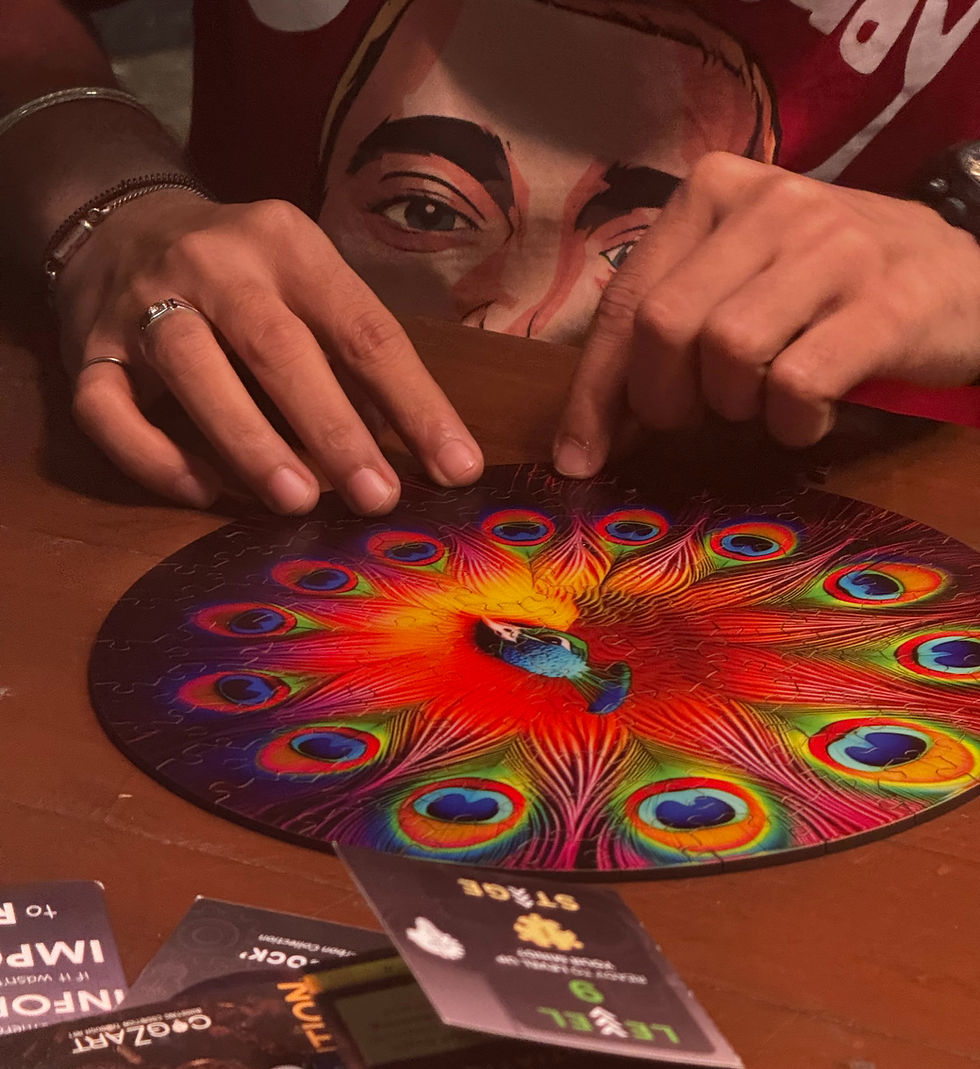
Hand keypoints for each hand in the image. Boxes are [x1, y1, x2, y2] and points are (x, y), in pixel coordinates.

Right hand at [62, 193, 482, 512]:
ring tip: (297, 501)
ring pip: (192, 367)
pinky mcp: (86, 346)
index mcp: (288, 245)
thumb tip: (409, 446)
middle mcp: (214, 262)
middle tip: (378, 497)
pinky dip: (154, 457)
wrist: (119, 219)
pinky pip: (106, 408)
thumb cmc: (243, 274)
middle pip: (278, 346)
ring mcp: (142, 300)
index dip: (415, 402)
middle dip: (333, 427)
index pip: (364, 329)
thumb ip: (350, 359)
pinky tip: (203, 491)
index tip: (454, 468)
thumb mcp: (306, 289)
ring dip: (248, 440)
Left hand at [554, 152, 979, 475]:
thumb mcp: (735, 286)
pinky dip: (789, 422)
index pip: (625, 299)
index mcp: (713, 191)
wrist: (959, 276)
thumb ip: (662, 337)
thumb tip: (584, 439)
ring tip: (763, 401)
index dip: (594, 392)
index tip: (577, 458)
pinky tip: (807, 414)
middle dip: (661, 400)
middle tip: (693, 419)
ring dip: (733, 407)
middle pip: (663, 325)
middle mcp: (771, 202)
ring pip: (727, 351)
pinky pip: (797, 384)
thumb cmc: (823, 287)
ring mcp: (835, 246)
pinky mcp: (888, 302)